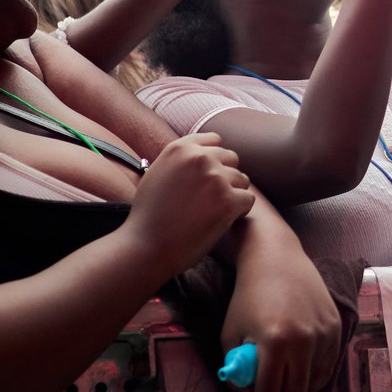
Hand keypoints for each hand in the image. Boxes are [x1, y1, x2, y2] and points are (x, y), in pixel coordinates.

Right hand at [124, 132, 253, 274]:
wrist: (144, 250)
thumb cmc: (149, 218)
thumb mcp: (157, 174)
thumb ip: (181, 160)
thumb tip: (203, 152)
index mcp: (180, 149)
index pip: (215, 141)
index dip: (215, 160)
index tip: (207, 178)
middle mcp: (200, 158)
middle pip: (231, 159)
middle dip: (224, 178)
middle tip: (208, 201)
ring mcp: (215, 178)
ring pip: (242, 180)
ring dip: (232, 196)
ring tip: (210, 214)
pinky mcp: (228, 200)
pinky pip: (247, 200)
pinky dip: (238, 213)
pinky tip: (219, 223)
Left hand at [220, 242, 341, 391]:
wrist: (278, 258)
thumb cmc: (248, 298)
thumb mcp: (230, 337)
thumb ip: (238, 375)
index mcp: (275, 342)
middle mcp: (305, 339)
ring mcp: (325, 332)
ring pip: (313, 384)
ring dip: (296, 389)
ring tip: (281, 376)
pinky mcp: (337, 326)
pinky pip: (327, 366)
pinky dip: (312, 374)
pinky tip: (298, 362)